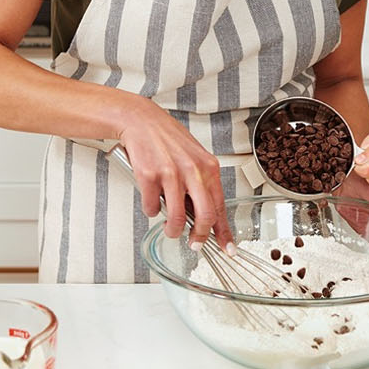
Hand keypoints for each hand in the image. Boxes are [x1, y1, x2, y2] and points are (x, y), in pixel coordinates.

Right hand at [117, 101, 231, 251]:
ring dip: (173, 230)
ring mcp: (171, 174)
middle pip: (205, 216)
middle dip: (200, 237)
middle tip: (194, 244)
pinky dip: (151, 210)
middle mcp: (193, 171)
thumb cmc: (167, 138)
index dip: (225, 232)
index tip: (228, 248)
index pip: (221, 206)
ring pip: (177, 218)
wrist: (141, 120)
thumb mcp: (194, 157)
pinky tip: (151, 201)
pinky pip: (152, 207)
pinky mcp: (149, 176)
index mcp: (208, 167)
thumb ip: (202, 183)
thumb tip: (205, 214)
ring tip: (170, 228)